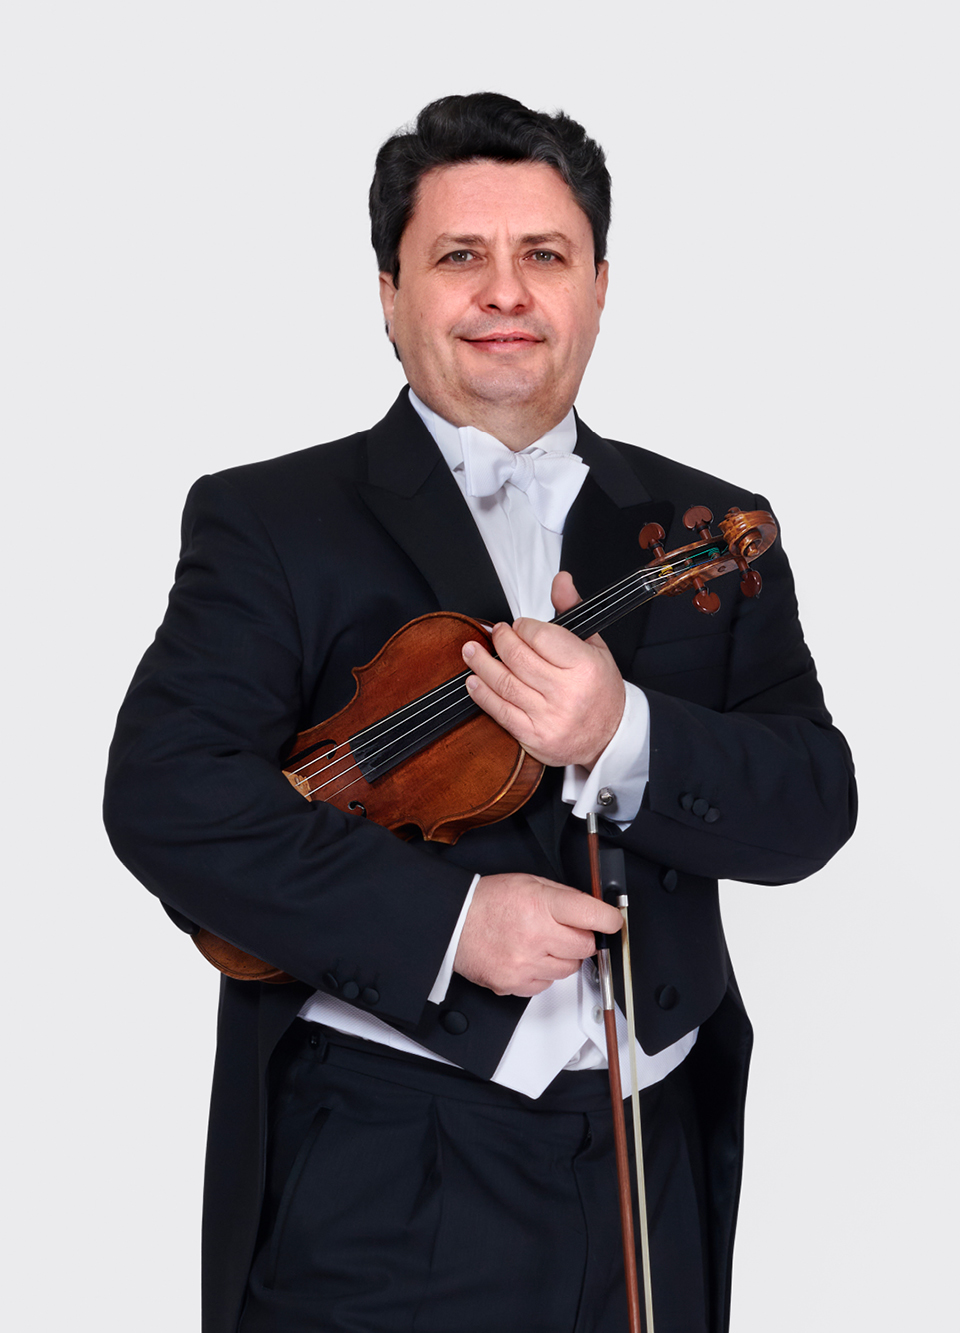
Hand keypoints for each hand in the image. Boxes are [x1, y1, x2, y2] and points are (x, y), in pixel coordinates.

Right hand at [453, 872, 622, 996]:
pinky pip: (546, 985)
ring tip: (541, 942)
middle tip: (567, 930)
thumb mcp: (529, 883)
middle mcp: (535, 936)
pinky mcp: (515, 984)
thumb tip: (593, 910)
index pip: (591, 915)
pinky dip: (542, 973)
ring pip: (569, 969)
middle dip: (583, 938)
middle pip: (586, 947)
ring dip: (562, 957)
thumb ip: (564, 897)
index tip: (613, 922)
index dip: (609, 919)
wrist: (454, 923)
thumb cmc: (489, 901)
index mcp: (540, 904)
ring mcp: (525, 964)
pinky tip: (527, 956)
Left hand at [462, 571, 624, 767]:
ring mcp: (549, 716)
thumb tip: (560, 580)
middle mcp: (567, 692)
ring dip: (481, 664)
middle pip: (518, 657)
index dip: (522, 627)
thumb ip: (572, 611)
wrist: (610, 736)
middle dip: (500, 640)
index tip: (518, 626)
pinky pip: (500, 712)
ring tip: (471, 651)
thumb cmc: (601, 689)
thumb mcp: (595, 646)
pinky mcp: (534, 736)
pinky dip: (482, 694)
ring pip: (504, 683)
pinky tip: (474, 681)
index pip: (540, 636)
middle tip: (494, 633)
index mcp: (584, 666)